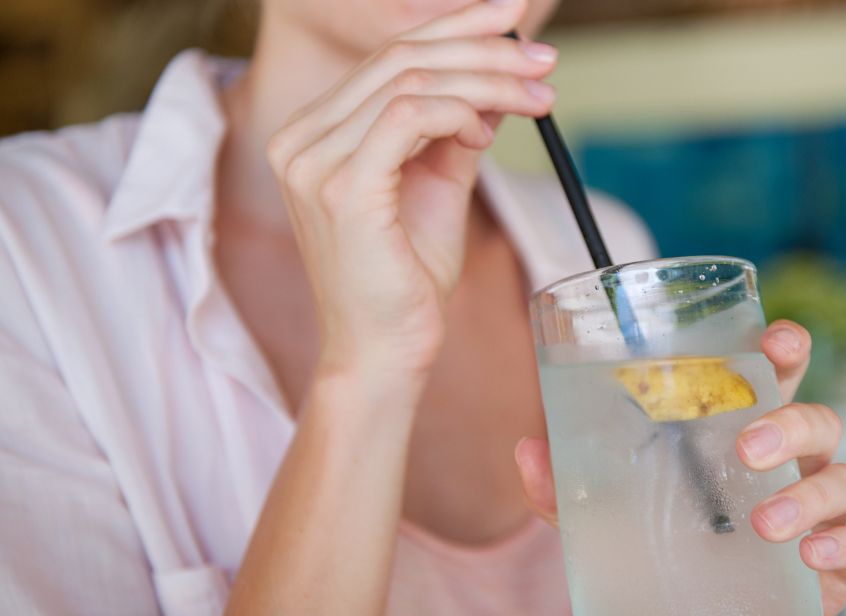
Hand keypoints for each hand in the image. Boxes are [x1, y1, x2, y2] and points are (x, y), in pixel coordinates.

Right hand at [266, 0, 556, 377]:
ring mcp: (313, 162)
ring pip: (410, 79)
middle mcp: (301, 139)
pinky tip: (488, 132)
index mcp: (314, 134)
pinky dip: (460, 112)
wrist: (383, 353)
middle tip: (544, 57)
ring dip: (487, 79)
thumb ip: (456, 129)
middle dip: (483, 46)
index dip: (456, 27)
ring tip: (538, 96)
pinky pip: (409, 116)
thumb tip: (496, 80)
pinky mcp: (341, 188)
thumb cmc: (407, 280)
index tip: (516, 24)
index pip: (388, 56)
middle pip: (400, 55)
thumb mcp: (436, 185)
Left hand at [515, 320, 845, 615]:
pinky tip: (813, 556)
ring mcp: (820, 511)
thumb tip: (526, 450)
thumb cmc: (659, 551)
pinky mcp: (841, 563)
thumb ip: (565, 487)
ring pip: (844, 478)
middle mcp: (790, 463)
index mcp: (742, 432)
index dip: (786, 348)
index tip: (776, 341)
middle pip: (818, 418)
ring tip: (762, 524)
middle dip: (791, 422)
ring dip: (809, 495)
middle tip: (747, 448)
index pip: (775, 375)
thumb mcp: (604, 520)